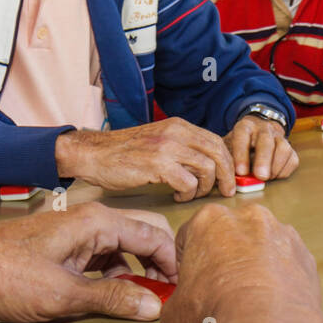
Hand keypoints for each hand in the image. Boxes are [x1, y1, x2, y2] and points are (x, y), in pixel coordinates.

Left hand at [0, 203, 176, 322]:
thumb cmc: (1, 276)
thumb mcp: (63, 296)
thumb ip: (113, 299)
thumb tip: (155, 306)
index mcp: (97, 221)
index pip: (155, 235)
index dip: (173, 264)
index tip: (181, 291)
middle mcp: (89, 219)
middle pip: (142, 234)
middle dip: (158, 263)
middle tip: (166, 293)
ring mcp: (73, 231)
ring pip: (121, 246)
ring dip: (135, 270)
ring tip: (138, 300)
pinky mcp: (59, 245)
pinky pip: (99, 254)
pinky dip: (112, 272)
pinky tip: (106, 294)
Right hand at [56, 117, 236, 201]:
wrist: (92, 154)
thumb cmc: (123, 153)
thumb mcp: (159, 142)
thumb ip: (182, 148)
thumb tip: (208, 167)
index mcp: (179, 126)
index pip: (217, 142)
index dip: (228, 162)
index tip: (229, 178)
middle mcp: (176, 132)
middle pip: (218, 153)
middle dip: (227, 175)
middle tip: (227, 191)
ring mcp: (167, 147)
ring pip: (207, 168)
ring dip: (204, 187)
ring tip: (192, 194)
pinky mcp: (157, 164)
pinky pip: (188, 182)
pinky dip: (188, 193)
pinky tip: (178, 196)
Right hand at [160, 204, 322, 322]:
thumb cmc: (215, 313)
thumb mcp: (172, 310)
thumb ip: (177, 297)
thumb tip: (182, 308)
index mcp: (209, 219)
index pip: (190, 237)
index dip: (187, 263)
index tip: (191, 282)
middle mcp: (250, 218)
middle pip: (230, 236)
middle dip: (224, 259)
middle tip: (219, 291)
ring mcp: (283, 234)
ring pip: (262, 247)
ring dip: (255, 266)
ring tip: (248, 300)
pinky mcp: (306, 255)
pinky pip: (287, 264)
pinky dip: (280, 279)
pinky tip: (271, 303)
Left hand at [225, 115, 298, 180]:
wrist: (258, 131)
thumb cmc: (240, 144)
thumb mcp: (229, 146)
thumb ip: (229, 160)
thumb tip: (230, 179)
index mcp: (245, 127)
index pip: (242, 136)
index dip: (242, 155)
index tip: (241, 172)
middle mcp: (264, 129)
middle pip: (266, 141)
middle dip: (263, 161)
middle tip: (260, 176)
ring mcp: (279, 137)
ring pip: (283, 148)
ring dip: (276, 167)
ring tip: (267, 178)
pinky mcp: (290, 148)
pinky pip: (292, 159)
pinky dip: (284, 171)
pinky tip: (274, 176)